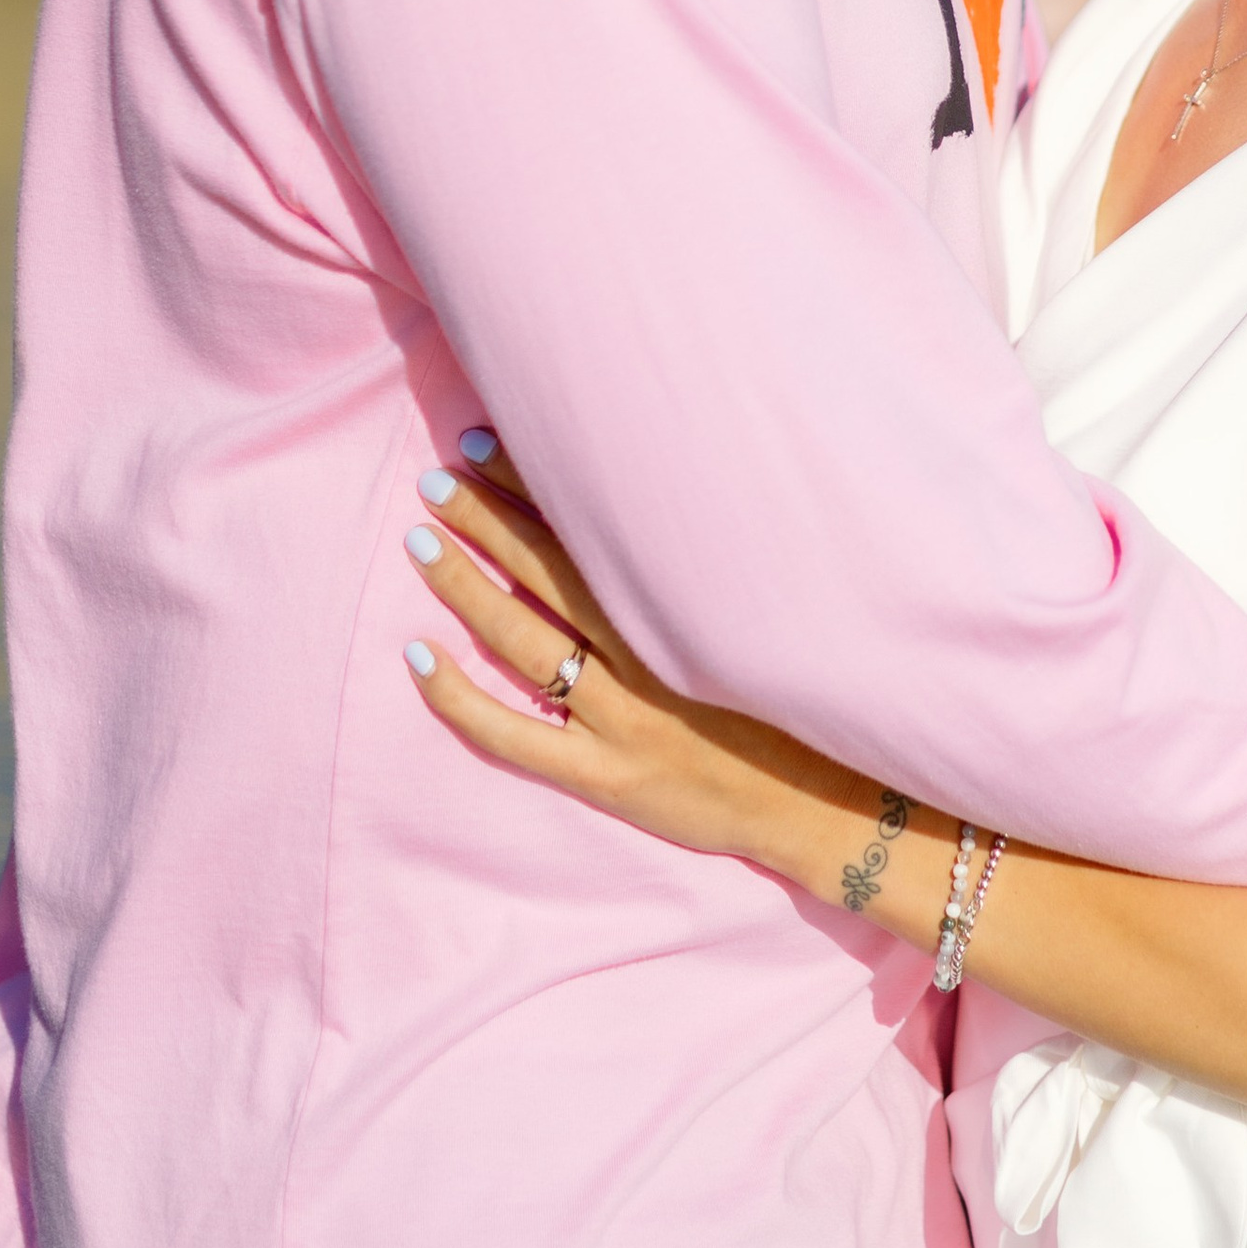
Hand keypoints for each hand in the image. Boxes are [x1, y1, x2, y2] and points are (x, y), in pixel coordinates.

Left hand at [397, 439, 880, 883]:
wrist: (829, 803)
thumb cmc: (797, 705)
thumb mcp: (761, 621)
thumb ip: (699, 574)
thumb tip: (639, 507)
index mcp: (685, 609)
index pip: (597, 529)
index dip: (539, 484)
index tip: (492, 444)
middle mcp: (650, 656)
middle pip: (551, 574)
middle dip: (489, 520)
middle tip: (440, 478)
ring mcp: (624, 720)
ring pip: (525, 642)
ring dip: (467, 587)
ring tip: (421, 541)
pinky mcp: (607, 776)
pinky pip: (514, 735)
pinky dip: (458, 697)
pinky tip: (417, 658)